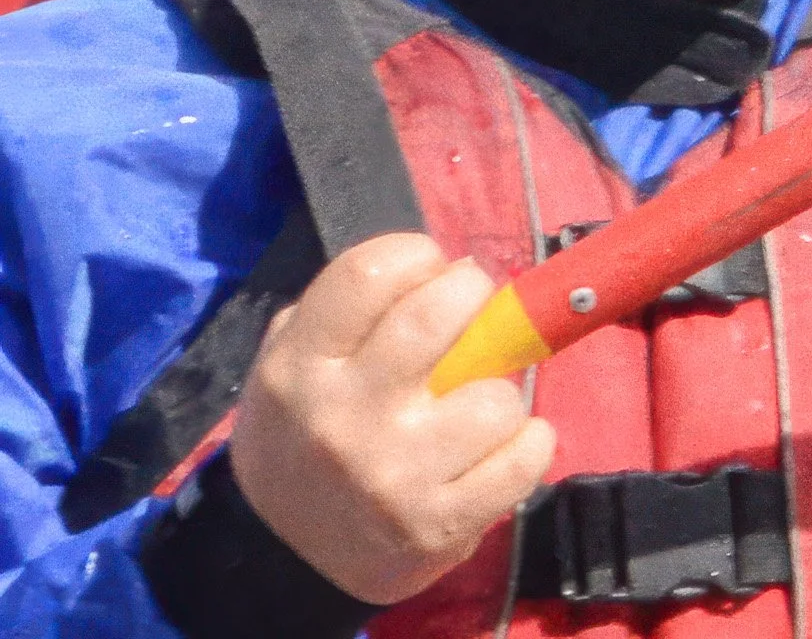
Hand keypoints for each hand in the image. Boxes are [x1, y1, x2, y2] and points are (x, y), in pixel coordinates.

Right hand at [229, 235, 555, 604]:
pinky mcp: (438, 524)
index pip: (371, 271)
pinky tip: (497, 449)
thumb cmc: (303, 436)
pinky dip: (527, 445)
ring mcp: (395, 474)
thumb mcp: (291, 364)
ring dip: (496, 393)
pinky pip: (524, 456)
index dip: (418, 257)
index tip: (429, 272)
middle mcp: (345, 417)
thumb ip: (349, 310)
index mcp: (301, 366)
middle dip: (472, 298)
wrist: (281, 559)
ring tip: (468, 407)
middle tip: (468, 319)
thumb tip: (447, 272)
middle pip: (442, 312)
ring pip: (496, 393)